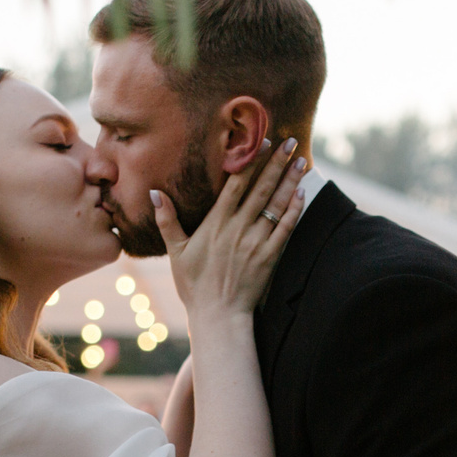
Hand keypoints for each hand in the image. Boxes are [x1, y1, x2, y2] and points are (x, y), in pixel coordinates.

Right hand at [156, 138, 306, 319]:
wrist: (218, 315)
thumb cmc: (194, 285)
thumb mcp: (175, 252)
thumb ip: (167, 220)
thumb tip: (154, 192)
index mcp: (216, 223)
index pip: (236, 184)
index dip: (250, 161)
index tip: (262, 141)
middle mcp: (238, 228)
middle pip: (261, 189)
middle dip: (276, 163)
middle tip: (290, 141)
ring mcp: (256, 242)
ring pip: (276, 205)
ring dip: (289, 180)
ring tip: (300, 160)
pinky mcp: (270, 257)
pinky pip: (286, 228)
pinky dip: (294, 210)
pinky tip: (302, 192)